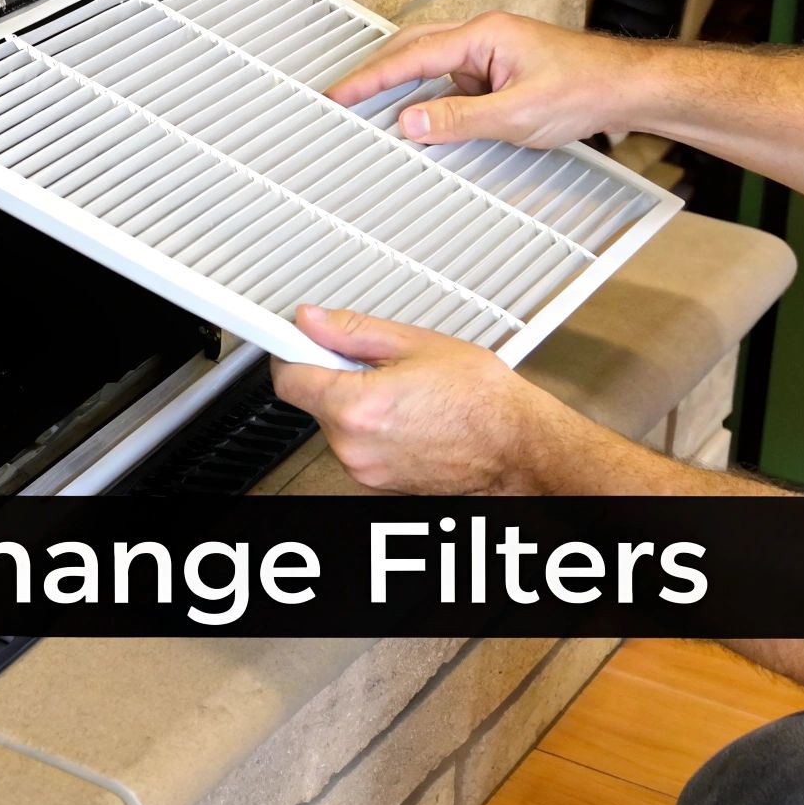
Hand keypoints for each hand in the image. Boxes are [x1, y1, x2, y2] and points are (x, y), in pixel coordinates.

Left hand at [270, 305, 591, 493]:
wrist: (516, 445)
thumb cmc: (481, 399)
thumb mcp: (415, 343)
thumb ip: (352, 330)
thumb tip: (311, 320)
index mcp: (357, 408)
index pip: (287, 377)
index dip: (290, 349)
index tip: (292, 336)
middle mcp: (352, 447)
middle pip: (313, 399)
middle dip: (336, 374)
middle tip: (379, 362)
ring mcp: (363, 470)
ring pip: (335, 422)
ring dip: (356, 402)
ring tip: (404, 391)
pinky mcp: (375, 484)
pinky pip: (356, 444)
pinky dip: (371, 427)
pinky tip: (408, 415)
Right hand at [325, 11, 650, 148]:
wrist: (625, 89)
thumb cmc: (585, 88)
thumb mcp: (516, 115)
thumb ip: (459, 120)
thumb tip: (412, 123)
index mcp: (484, 34)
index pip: (412, 56)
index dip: (371, 78)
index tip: (340, 94)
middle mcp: (483, 37)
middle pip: (412, 48)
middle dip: (377, 73)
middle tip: (343, 98)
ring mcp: (491, 55)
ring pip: (432, 66)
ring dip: (407, 88)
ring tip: (377, 113)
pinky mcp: (499, 74)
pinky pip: (453, 85)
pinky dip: (435, 103)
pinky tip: (431, 125)